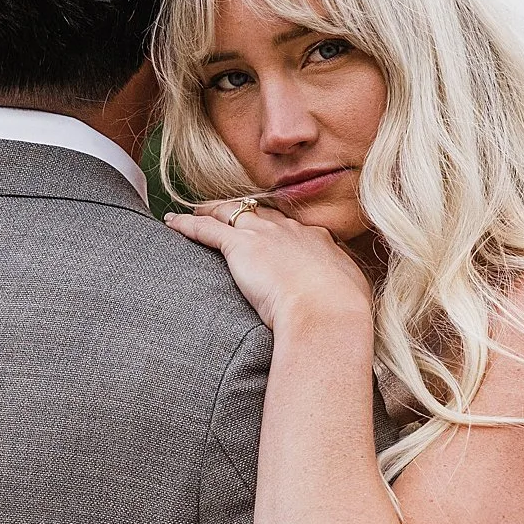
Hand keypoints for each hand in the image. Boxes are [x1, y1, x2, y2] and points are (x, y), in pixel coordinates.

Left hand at [168, 197, 374, 338]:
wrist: (328, 312)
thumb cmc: (343, 313)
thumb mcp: (351, 295)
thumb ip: (344, 290)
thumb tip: (346, 300)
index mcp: (317, 241)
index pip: (292, 227)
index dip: (278, 227)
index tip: (270, 232)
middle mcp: (290, 231)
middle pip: (261, 212)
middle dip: (244, 210)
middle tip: (228, 211)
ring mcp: (264, 235)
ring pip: (231, 212)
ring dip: (211, 210)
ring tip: (195, 210)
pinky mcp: (240, 246)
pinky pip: (207, 228)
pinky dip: (188, 224)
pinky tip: (172, 222)